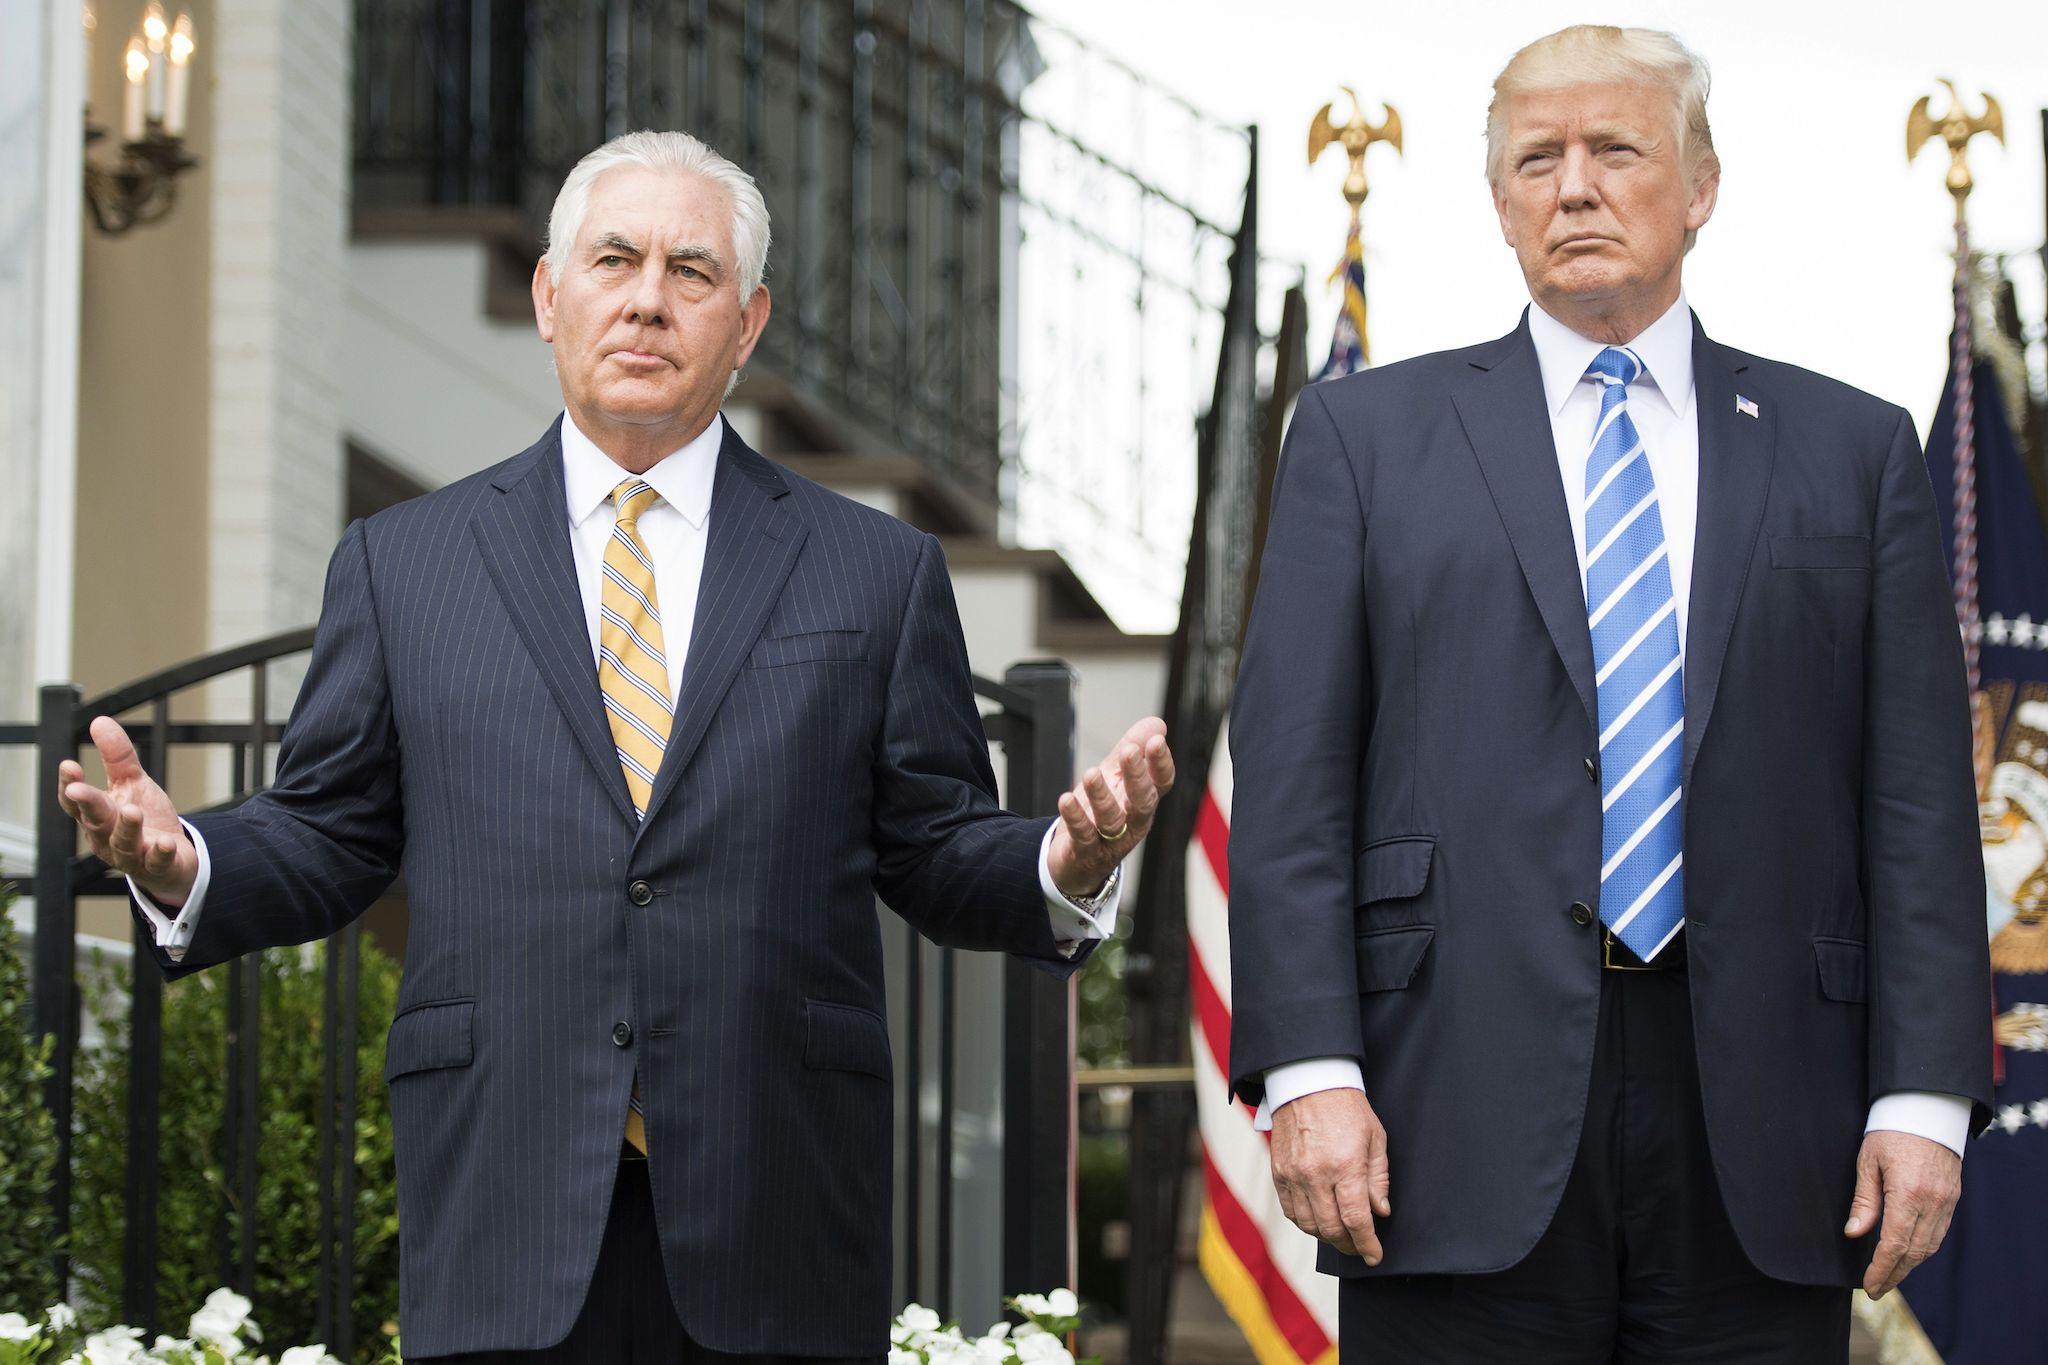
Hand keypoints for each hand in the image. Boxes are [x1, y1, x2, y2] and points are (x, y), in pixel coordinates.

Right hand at [56, 716, 198, 908]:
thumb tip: (100, 720)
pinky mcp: (157, 867)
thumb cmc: (144, 818)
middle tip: (80, 790)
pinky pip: (156, 862)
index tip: (68, 765)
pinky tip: (166, 843)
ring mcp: (131, 855)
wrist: (172, 857)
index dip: (69, 786)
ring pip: (123, 843)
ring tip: (132, 811)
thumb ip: (117, 757)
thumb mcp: (132, 783)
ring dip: (126, 828)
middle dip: (88, 805)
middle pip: (95, 821)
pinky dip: (159, 853)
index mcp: (98, 815)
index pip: (76, 803)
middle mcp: (108, 837)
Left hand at [1046, 717, 1173, 897]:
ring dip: (1102, 797)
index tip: (1156, 740)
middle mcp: (1132, 822)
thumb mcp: (1116, 778)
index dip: (1161, 763)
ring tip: (1091, 774)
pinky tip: (1066, 799)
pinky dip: (1075, 818)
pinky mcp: (1085, 852)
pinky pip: (1083, 835)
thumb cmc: (1102, 814)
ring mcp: (1110, 840)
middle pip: (1142, 802)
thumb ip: (1134, 750)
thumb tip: (1157, 723)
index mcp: (1143, 802)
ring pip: (1112, 820)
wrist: (1078, 861)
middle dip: (1137, 777)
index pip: (1161, 783)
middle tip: (1129, 752)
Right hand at [1270, 1087, 1389, 1263]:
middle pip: (1332, 1229)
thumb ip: (1378, 1178)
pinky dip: (1305, 1223)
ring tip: (1340, 1234)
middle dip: (1349, 1245)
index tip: (1375, 1255)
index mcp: (1345, 1165)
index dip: (1367, 1244)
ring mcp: (1294, 1175)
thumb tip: (1380, 1212)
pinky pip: (1290, 1211)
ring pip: (1309, 1225)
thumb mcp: (1375, 1138)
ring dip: (1327, 1237)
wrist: (1308, 1082)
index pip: (1356, 1220)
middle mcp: (1316, 1174)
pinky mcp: (1278, 1172)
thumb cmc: (1347, 1108)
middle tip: (1360, 1247)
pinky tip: (1318, 1220)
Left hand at [1845, 1129, 1961, 1298]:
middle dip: (1894, 1274)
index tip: (1869, 1284)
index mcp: (1908, 1193)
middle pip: (1914, 1251)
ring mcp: (1946, 1201)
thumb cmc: (1890, 1131)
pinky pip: (1939, 1232)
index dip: (1881, 1268)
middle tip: (1876, 1289)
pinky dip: (1923, 1248)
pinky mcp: (1952, 1197)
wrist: (1926, 1109)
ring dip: (1909, 1265)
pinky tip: (1908, 1254)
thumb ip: (1864, 1201)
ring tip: (1889, 1276)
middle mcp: (1932, 1202)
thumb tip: (1854, 1234)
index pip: (1895, 1244)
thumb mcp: (1867, 1162)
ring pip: (1929, 1245)